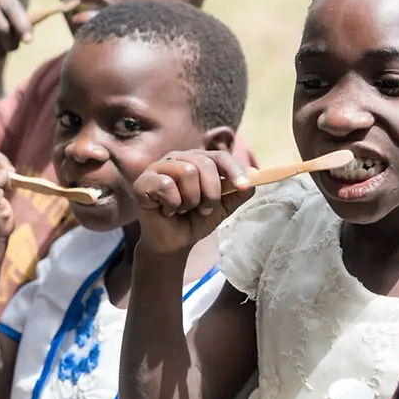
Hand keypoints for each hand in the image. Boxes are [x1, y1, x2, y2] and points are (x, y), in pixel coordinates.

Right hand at [133, 150, 252, 254]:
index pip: (220, 156)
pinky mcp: (143, 181)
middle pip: (204, 163)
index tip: (243, 186)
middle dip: (210, 193)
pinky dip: (172, 204)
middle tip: (204, 209)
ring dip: (190, 200)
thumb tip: (254, 177)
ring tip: (184, 208)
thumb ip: (237, 193)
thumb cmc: (195, 220)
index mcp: (198, 160)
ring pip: (186, 172)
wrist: (173, 242)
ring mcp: (159, 167)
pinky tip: (167, 210)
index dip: (234, 170)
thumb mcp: (222, 208)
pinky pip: (166, 185)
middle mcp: (179, 158)